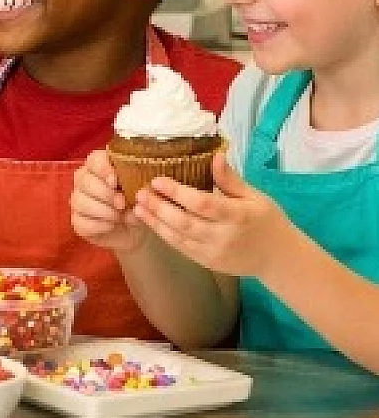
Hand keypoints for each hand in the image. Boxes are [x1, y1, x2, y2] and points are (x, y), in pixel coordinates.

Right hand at [69, 150, 148, 254]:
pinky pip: (81, 221)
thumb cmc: (138, 205)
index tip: (116, 181)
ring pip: (80, 201)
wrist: (134, 230)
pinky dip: (98, 225)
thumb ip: (140, 190)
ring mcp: (78, 200)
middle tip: (122, 204)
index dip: (103, 169)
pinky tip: (111, 226)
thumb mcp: (143, 195)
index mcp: (100, 166)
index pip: (94, 160)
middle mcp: (85, 180)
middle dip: (106, 194)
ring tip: (119, 217)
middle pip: (85, 180)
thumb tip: (138, 195)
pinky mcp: (77, 220)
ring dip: (103, 211)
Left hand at [133, 149, 291, 278]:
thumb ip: (230, 179)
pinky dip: (164, 235)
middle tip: (140, 192)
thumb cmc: (267, 221)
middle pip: (186, 222)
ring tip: (138, 207)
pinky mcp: (209, 263)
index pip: (203, 204)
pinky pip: (182, 249)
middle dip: (159, 207)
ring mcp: (215, 253)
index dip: (178, 192)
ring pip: (179, 238)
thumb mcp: (254, 196)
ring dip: (156, 222)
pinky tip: (151, 222)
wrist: (279, 259)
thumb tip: (215, 155)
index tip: (157, 179)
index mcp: (239, 216)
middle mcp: (225, 236)